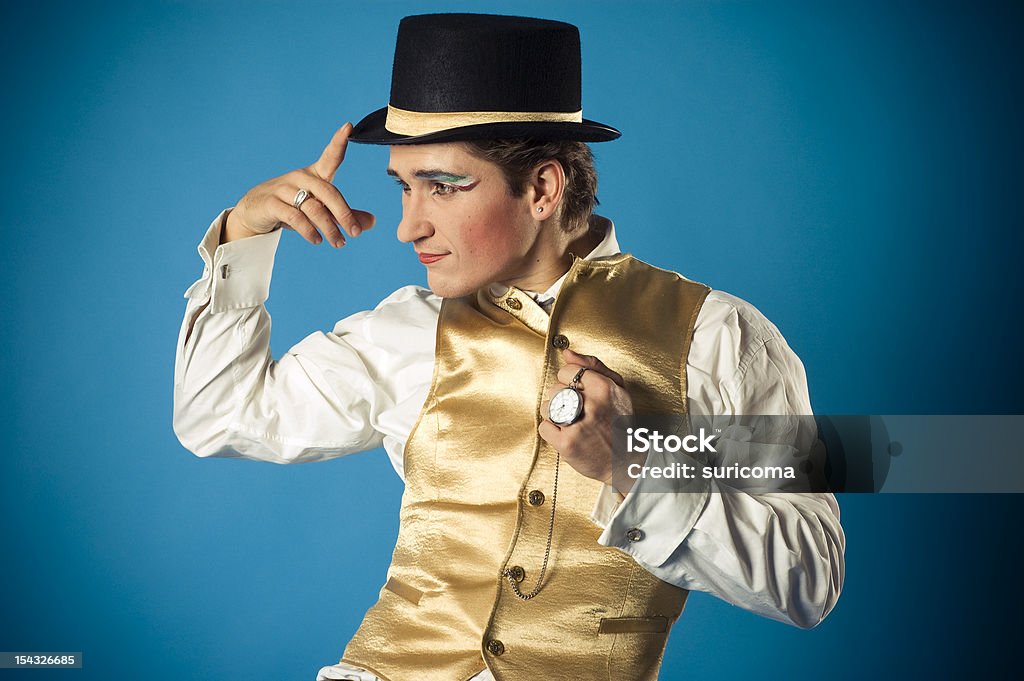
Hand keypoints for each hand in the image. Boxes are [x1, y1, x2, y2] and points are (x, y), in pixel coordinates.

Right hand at [223, 123, 375, 246]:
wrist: (254, 212)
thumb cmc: (292, 207)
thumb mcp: (319, 209)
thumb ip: (344, 215)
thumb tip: (372, 222)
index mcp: (314, 175)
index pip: (329, 156)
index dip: (338, 142)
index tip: (349, 127)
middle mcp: (300, 178)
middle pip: (328, 191)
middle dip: (344, 213)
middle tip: (355, 233)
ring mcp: (284, 189)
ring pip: (313, 207)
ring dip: (329, 227)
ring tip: (338, 243)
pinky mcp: (271, 204)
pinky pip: (295, 217)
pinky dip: (308, 230)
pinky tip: (317, 240)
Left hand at [539, 349, 637, 493]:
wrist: (626, 461)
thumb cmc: (621, 422)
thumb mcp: (617, 387)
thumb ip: (593, 366)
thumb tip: (567, 352)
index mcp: (604, 388)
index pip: (567, 370)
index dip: (570, 381)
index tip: (579, 392)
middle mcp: (592, 405)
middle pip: (555, 389)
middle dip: (562, 399)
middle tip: (578, 411)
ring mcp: (578, 425)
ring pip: (546, 407)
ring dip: (555, 415)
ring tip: (572, 422)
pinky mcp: (567, 444)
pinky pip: (544, 427)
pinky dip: (552, 432)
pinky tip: (567, 434)